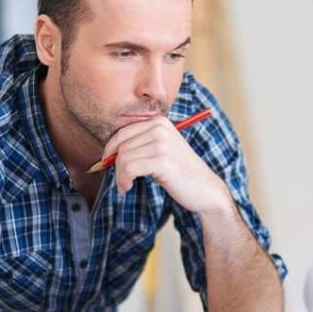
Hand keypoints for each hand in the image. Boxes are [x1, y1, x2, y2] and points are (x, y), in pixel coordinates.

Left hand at [102, 117, 231, 214]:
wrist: (205, 189)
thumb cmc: (181, 173)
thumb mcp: (161, 150)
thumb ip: (141, 145)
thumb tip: (108, 152)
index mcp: (159, 123)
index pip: (123, 132)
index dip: (110, 149)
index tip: (107, 163)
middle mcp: (160, 129)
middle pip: (121, 145)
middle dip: (115, 165)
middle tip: (120, 180)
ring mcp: (162, 144)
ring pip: (123, 158)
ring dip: (120, 176)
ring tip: (125, 186)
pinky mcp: (162, 160)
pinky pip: (130, 168)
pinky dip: (124, 180)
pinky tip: (127, 188)